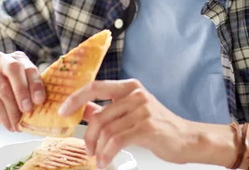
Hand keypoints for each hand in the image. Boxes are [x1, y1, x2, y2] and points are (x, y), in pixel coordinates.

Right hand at [0, 51, 45, 130]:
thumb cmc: (7, 98)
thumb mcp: (22, 94)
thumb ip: (33, 95)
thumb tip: (51, 108)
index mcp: (18, 59)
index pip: (29, 68)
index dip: (36, 84)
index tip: (40, 100)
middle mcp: (2, 59)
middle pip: (14, 70)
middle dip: (23, 91)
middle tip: (28, 110)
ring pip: (3, 88)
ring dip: (13, 110)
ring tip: (19, 125)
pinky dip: (3, 116)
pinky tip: (9, 126)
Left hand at [58, 79, 191, 167]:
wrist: (186, 139)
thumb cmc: (158, 127)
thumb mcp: (131, 112)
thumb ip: (107, 109)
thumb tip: (82, 108)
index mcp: (130, 86)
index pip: (95, 86)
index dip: (75, 98)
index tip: (62, 111)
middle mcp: (136, 94)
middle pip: (99, 115)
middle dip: (89, 137)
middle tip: (88, 150)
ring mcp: (143, 109)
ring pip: (107, 130)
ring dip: (99, 149)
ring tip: (99, 159)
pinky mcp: (147, 126)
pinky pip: (117, 141)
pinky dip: (107, 154)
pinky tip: (106, 162)